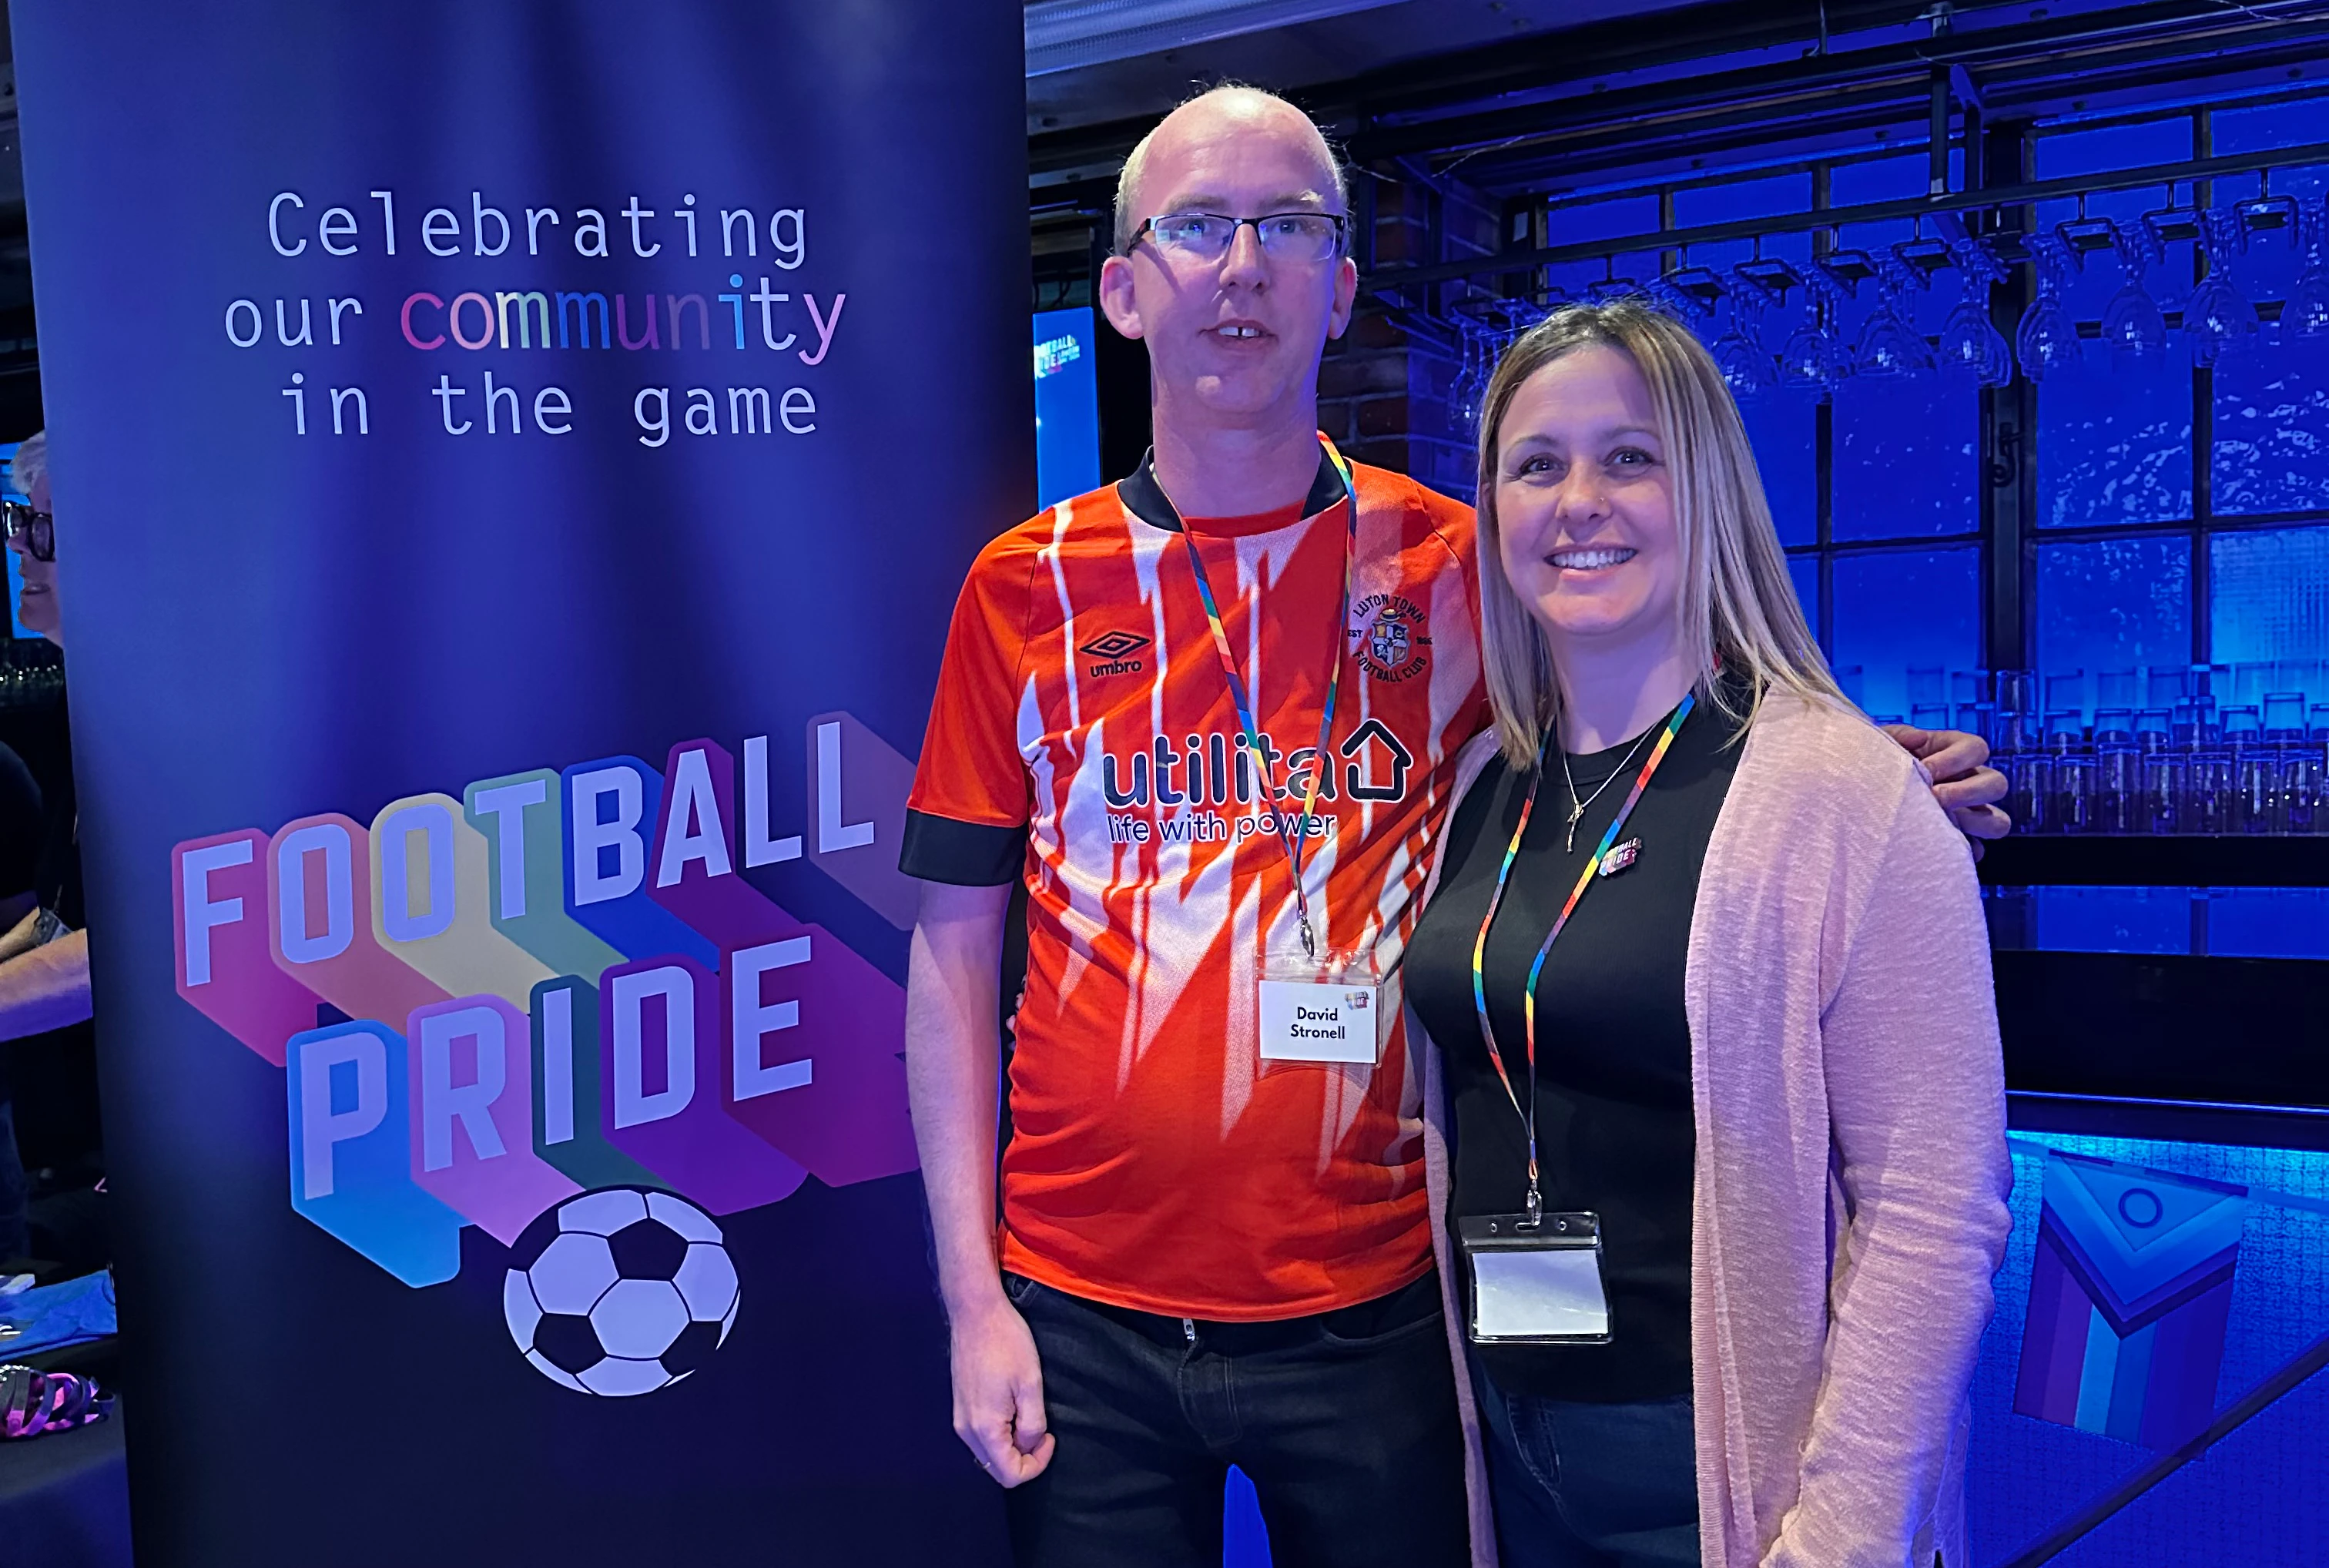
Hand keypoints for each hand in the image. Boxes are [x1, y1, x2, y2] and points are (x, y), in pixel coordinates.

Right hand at [948, 1293, 1054, 1487]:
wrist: (976, 1313)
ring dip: (1012, 1446)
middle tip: (1042, 1430)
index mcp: (984, 1428)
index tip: (1049, 1437)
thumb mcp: (1031, 1384)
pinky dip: (1000, 1434)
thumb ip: (1033, 1423)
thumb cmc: (1007, 1343)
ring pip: (988, 1454)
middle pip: (996, 1469)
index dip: (1036, 1464)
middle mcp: (966, 1430)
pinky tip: (1013, 1408)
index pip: (1010, 1475)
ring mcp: (960, 1418)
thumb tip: (1030, 1444)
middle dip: (1024, 1458)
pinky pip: (981, 1437)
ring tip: (1028, 1415)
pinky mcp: (960, 1407)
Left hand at [1879, 724, 2010, 859]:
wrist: (1858, 798)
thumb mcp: (1882, 744)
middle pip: (1997, 784)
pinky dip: (1963, 851)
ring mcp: (1969, 814)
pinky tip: (1938, 846)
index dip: (1956, 759)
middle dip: (1968, 792)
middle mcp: (1970, 782)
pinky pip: (1977, 850)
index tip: (1926, 769)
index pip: (1977, 748)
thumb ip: (1898, 736)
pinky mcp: (1958, 840)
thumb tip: (1919, 738)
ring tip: (1943, 823)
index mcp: (1954, 753)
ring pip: (1998, 821)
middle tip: (1935, 798)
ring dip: (1976, 822)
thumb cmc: (1877, 765)